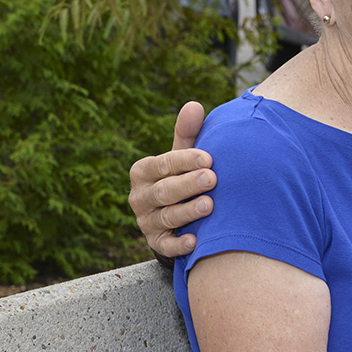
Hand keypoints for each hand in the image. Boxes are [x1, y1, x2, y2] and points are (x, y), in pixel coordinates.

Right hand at [127, 101, 214, 257]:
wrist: (177, 216)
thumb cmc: (182, 177)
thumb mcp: (182, 156)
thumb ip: (188, 134)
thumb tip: (194, 105)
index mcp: (143, 171)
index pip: (162, 164)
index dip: (184, 161)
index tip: (208, 158)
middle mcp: (139, 196)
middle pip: (163, 191)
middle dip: (188, 185)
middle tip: (212, 178)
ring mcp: (146, 221)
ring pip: (166, 217)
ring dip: (188, 211)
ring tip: (210, 205)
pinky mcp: (155, 242)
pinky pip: (165, 246)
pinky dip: (179, 244)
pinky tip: (195, 241)